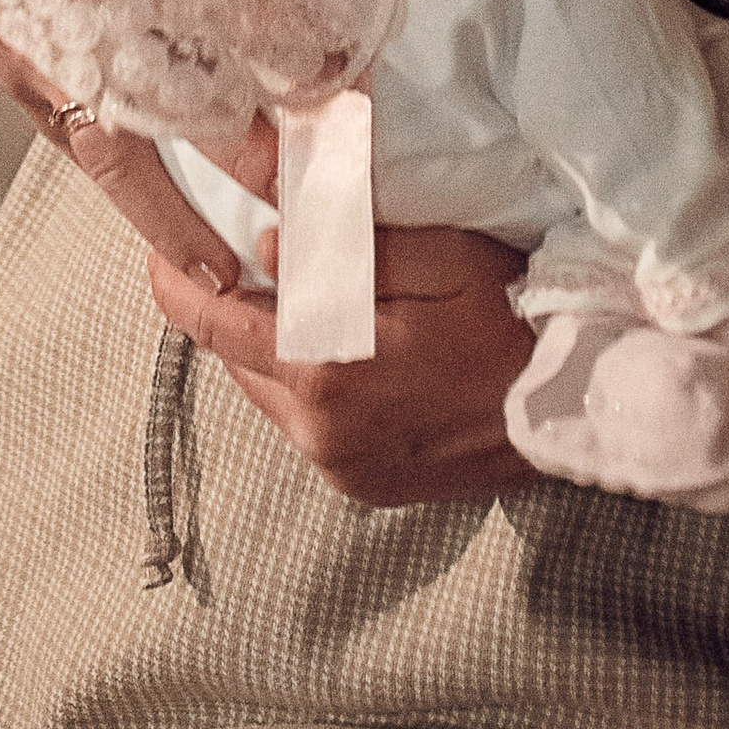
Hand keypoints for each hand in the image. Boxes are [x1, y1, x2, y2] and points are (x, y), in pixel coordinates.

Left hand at [149, 219, 535, 506]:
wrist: (572, 410)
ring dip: (271, 345)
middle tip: (238, 252)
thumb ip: (345, 245)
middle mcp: (317, 434)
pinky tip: (345, 347)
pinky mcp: (361, 486)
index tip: (156, 248)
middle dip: (232, 306)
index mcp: (325, 373)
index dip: (176, 282)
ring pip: (269, 394)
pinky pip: (305, 423)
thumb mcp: (438, 254)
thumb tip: (260, 242)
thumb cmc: (509, 317)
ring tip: (298, 296)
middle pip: (238, 359)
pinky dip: (306, 380)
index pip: (215, 324)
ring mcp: (339, 468)